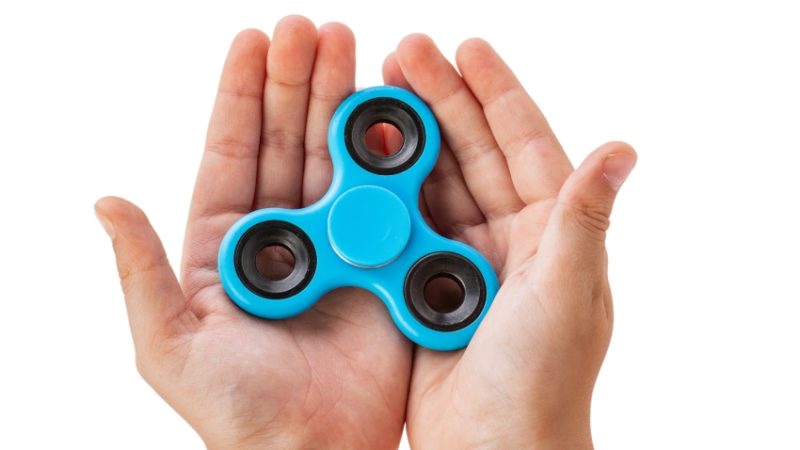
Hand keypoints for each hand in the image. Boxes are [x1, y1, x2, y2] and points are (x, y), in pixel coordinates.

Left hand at [95, 17, 411, 448]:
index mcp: (228, 245)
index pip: (233, 153)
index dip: (241, 96)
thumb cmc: (236, 410)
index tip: (253, 41)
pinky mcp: (384, 261)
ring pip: (338, 158)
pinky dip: (392, 154)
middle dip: (297, 82)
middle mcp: (286, 235)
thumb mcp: (168, 342)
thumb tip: (104, 202)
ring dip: (343, 101)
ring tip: (349, 45)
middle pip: (289, 142)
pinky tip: (393, 109)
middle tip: (310, 29)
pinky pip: (388, 199)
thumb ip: (140, 270)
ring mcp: (339, 244)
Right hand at [382, 35, 635, 447]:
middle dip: (442, 100)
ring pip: (436, 180)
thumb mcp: (567, 293)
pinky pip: (405, 221)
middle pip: (475, 151)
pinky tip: (361, 160)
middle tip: (404, 54)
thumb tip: (622, 150)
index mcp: (553, 233)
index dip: (498, 92)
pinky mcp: (424, 282)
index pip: (526, 144)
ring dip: (410, 138)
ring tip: (377, 93)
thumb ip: (584, 219)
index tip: (467, 47)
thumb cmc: (540, 384)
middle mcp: (512, 239)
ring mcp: (465, 258)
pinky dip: (385, 190)